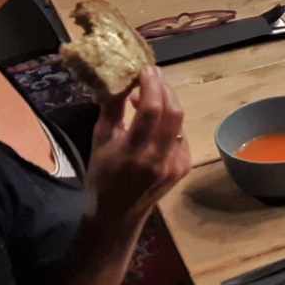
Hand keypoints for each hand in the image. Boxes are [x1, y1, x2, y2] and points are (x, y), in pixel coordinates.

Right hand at [84, 67, 190, 227]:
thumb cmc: (103, 175)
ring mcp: (175, 164)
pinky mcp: (184, 166)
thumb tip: (121, 77)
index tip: (145, 69)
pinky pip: (181, 134)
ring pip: (179, 121)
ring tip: (150, 94)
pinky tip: (156, 121)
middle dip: (164, 88)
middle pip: (173, 112)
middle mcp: (158, 158)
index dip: (152, 85)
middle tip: (152, 75)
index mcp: (133, 152)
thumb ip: (112, 108)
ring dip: (167, 102)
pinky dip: (169, 122)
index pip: (151, 110)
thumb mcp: (99, 140)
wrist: (118, 215)